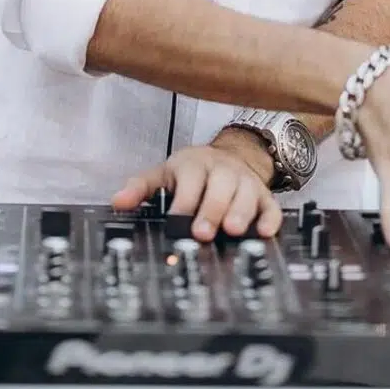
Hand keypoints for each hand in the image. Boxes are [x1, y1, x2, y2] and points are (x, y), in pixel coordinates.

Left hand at [111, 137, 282, 241]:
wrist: (232, 157)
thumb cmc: (193, 172)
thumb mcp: (165, 174)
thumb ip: (141, 188)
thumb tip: (117, 202)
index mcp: (195, 165)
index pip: (190, 180)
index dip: (184, 200)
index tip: (177, 219)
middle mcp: (223, 172)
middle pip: (219, 187)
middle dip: (211, 209)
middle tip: (203, 232)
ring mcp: (246, 183)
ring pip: (246, 195)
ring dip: (240, 212)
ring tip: (233, 230)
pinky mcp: (265, 197)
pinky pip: (271, 207)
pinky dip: (270, 219)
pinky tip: (265, 232)